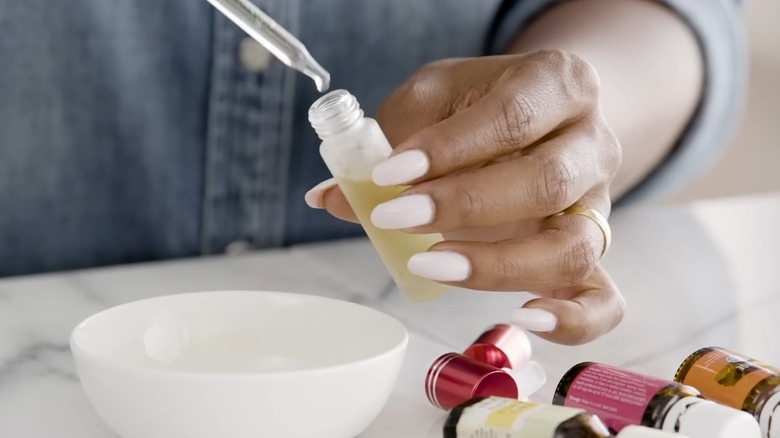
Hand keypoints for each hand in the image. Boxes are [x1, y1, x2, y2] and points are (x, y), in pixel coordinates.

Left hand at [306, 51, 624, 344]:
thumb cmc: (479, 105)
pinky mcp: (592, 252)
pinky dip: (572, 320)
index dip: (449, 150)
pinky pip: (604, 298)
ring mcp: (598, 204)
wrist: (540, 116)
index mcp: (560, 83)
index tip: (389, 174)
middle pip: (547, 182)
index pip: (512, 116)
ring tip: (429, 264)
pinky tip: (523, 320)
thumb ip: (387, 141)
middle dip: (464, 205)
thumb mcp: (432, 100)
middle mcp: (592, 143)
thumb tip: (330, 196)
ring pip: (572, 246)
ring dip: (497, 265)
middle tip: (395, 217)